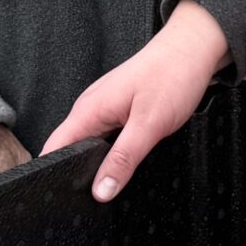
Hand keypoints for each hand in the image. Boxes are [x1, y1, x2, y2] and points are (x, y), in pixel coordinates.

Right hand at [42, 2, 229, 200]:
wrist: (194, 48)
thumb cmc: (173, 75)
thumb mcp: (149, 125)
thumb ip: (123, 159)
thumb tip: (100, 190)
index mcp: (89, 109)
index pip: (54, 148)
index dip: (52, 173)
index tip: (63, 197)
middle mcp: (91, 107)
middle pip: (69, 149)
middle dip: (77, 174)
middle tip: (96, 197)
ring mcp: (105, 106)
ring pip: (90, 144)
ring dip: (98, 163)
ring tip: (113, 180)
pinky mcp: (120, 108)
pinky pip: (106, 136)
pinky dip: (112, 151)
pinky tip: (127, 159)